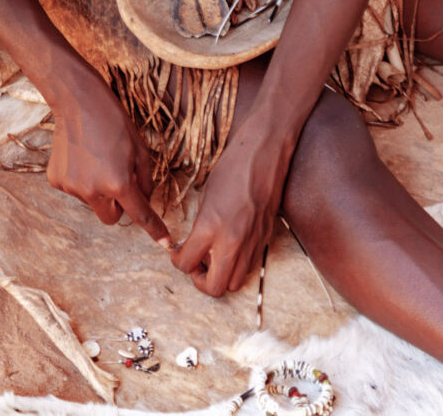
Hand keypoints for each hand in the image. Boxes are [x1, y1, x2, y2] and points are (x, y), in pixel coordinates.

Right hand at [46, 78, 170, 247]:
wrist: (78, 101)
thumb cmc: (115, 122)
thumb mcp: (141, 151)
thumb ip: (145, 182)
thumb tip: (143, 201)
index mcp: (119, 184)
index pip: (140, 216)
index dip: (155, 230)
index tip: (165, 244)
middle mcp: (93, 191)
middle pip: (111, 218)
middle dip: (119, 207)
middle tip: (120, 180)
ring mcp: (72, 188)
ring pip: (93, 203)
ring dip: (99, 191)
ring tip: (98, 160)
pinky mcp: (57, 181)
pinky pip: (76, 192)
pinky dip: (82, 181)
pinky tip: (83, 159)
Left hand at [171, 119, 291, 295]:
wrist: (264, 155)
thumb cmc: (231, 169)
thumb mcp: (206, 197)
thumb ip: (200, 227)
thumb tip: (196, 246)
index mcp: (210, 226)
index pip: (186, 263)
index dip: (177, 261)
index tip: (178, 252)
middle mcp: (232, 240)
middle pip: (214, 288)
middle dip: (200, 281)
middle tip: (196, 264)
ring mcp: (252, 242)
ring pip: (235, 284)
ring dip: (221, 277)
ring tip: (214, 259)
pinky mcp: (265, 239)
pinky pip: (249, 267)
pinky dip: (237, 266)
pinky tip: (230, 248)